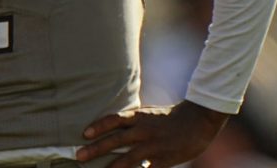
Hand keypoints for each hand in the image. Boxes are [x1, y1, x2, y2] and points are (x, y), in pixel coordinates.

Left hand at [76, 101, 229, 167]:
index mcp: (139, 118)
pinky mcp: (164, 160)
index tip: (84, 134)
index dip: (98, 126)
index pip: (114, 120)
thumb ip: (130, 123)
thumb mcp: (147, 115)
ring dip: (112, 167)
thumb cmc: (167, 119)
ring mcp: (154, 146)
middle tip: (78, 156)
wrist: (198, 121)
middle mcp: (144, 131)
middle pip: (115, 140)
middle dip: (95, 149)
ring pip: (128, 158)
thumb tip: (109, 131)